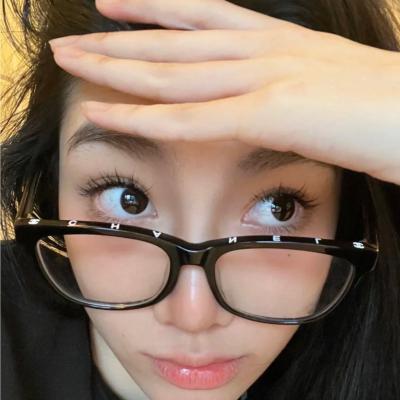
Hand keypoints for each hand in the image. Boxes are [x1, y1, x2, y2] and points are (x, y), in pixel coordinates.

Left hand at [49, 0, 399, 184]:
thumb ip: (288, 87)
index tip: (115, 3)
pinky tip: (104, 113)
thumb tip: (265, 101)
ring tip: (73, 64)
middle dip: (117, 39)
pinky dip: (142, 118)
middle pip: (174, 39)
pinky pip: (189, 118)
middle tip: (72, 38)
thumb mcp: (326, 86)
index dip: (154, 7)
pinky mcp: (268, 113)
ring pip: (171, 72)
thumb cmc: (385, 109)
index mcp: (279, 41)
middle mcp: (264, 49)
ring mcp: (264, 77)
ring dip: (116, 69)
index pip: (202, 15)